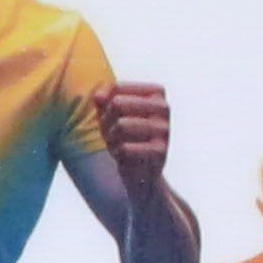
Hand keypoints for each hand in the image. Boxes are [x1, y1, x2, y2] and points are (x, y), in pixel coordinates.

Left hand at [96, 78, 172, 192]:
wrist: (141, 173)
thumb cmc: (125, 138)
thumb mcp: (110, 117)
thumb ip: (104, 103)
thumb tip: (99, 96)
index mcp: (155, 93)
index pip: (117, 88)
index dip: (106, 104)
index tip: (112, 117)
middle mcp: (164, 107)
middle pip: (118, 103)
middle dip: (107, 121)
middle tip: (112, 134)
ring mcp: (164, 129)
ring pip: (121, 125)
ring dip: (112, 138)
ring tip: (118, 145)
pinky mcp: (161, 150)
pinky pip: (126, 148)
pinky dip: (119, 154)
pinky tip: (126, 158)